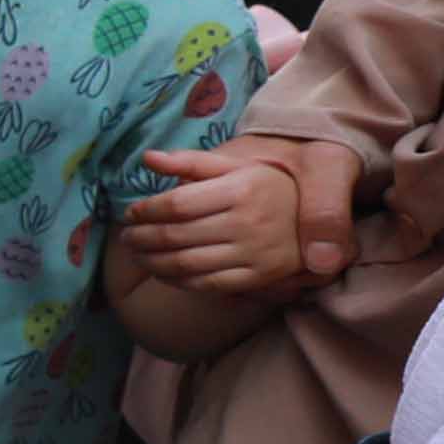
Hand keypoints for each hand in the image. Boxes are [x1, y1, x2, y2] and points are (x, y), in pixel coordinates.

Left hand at [123, 136, 355, 297]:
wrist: (317, 215)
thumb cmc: (268, 185)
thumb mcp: (237, 165)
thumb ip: (192, 162)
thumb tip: (148, 158)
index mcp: (241, 189)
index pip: (178, 205)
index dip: (147, 210)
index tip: (130, 212)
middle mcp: (248, 223)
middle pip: (177, 235)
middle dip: (142, 238)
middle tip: (125, 237)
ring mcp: (255, 253)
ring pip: (187, 263)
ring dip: (152, 261)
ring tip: (137, 254)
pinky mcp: (259, 277)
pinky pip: (208, 284)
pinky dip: (177, 280)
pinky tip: (162, 272)